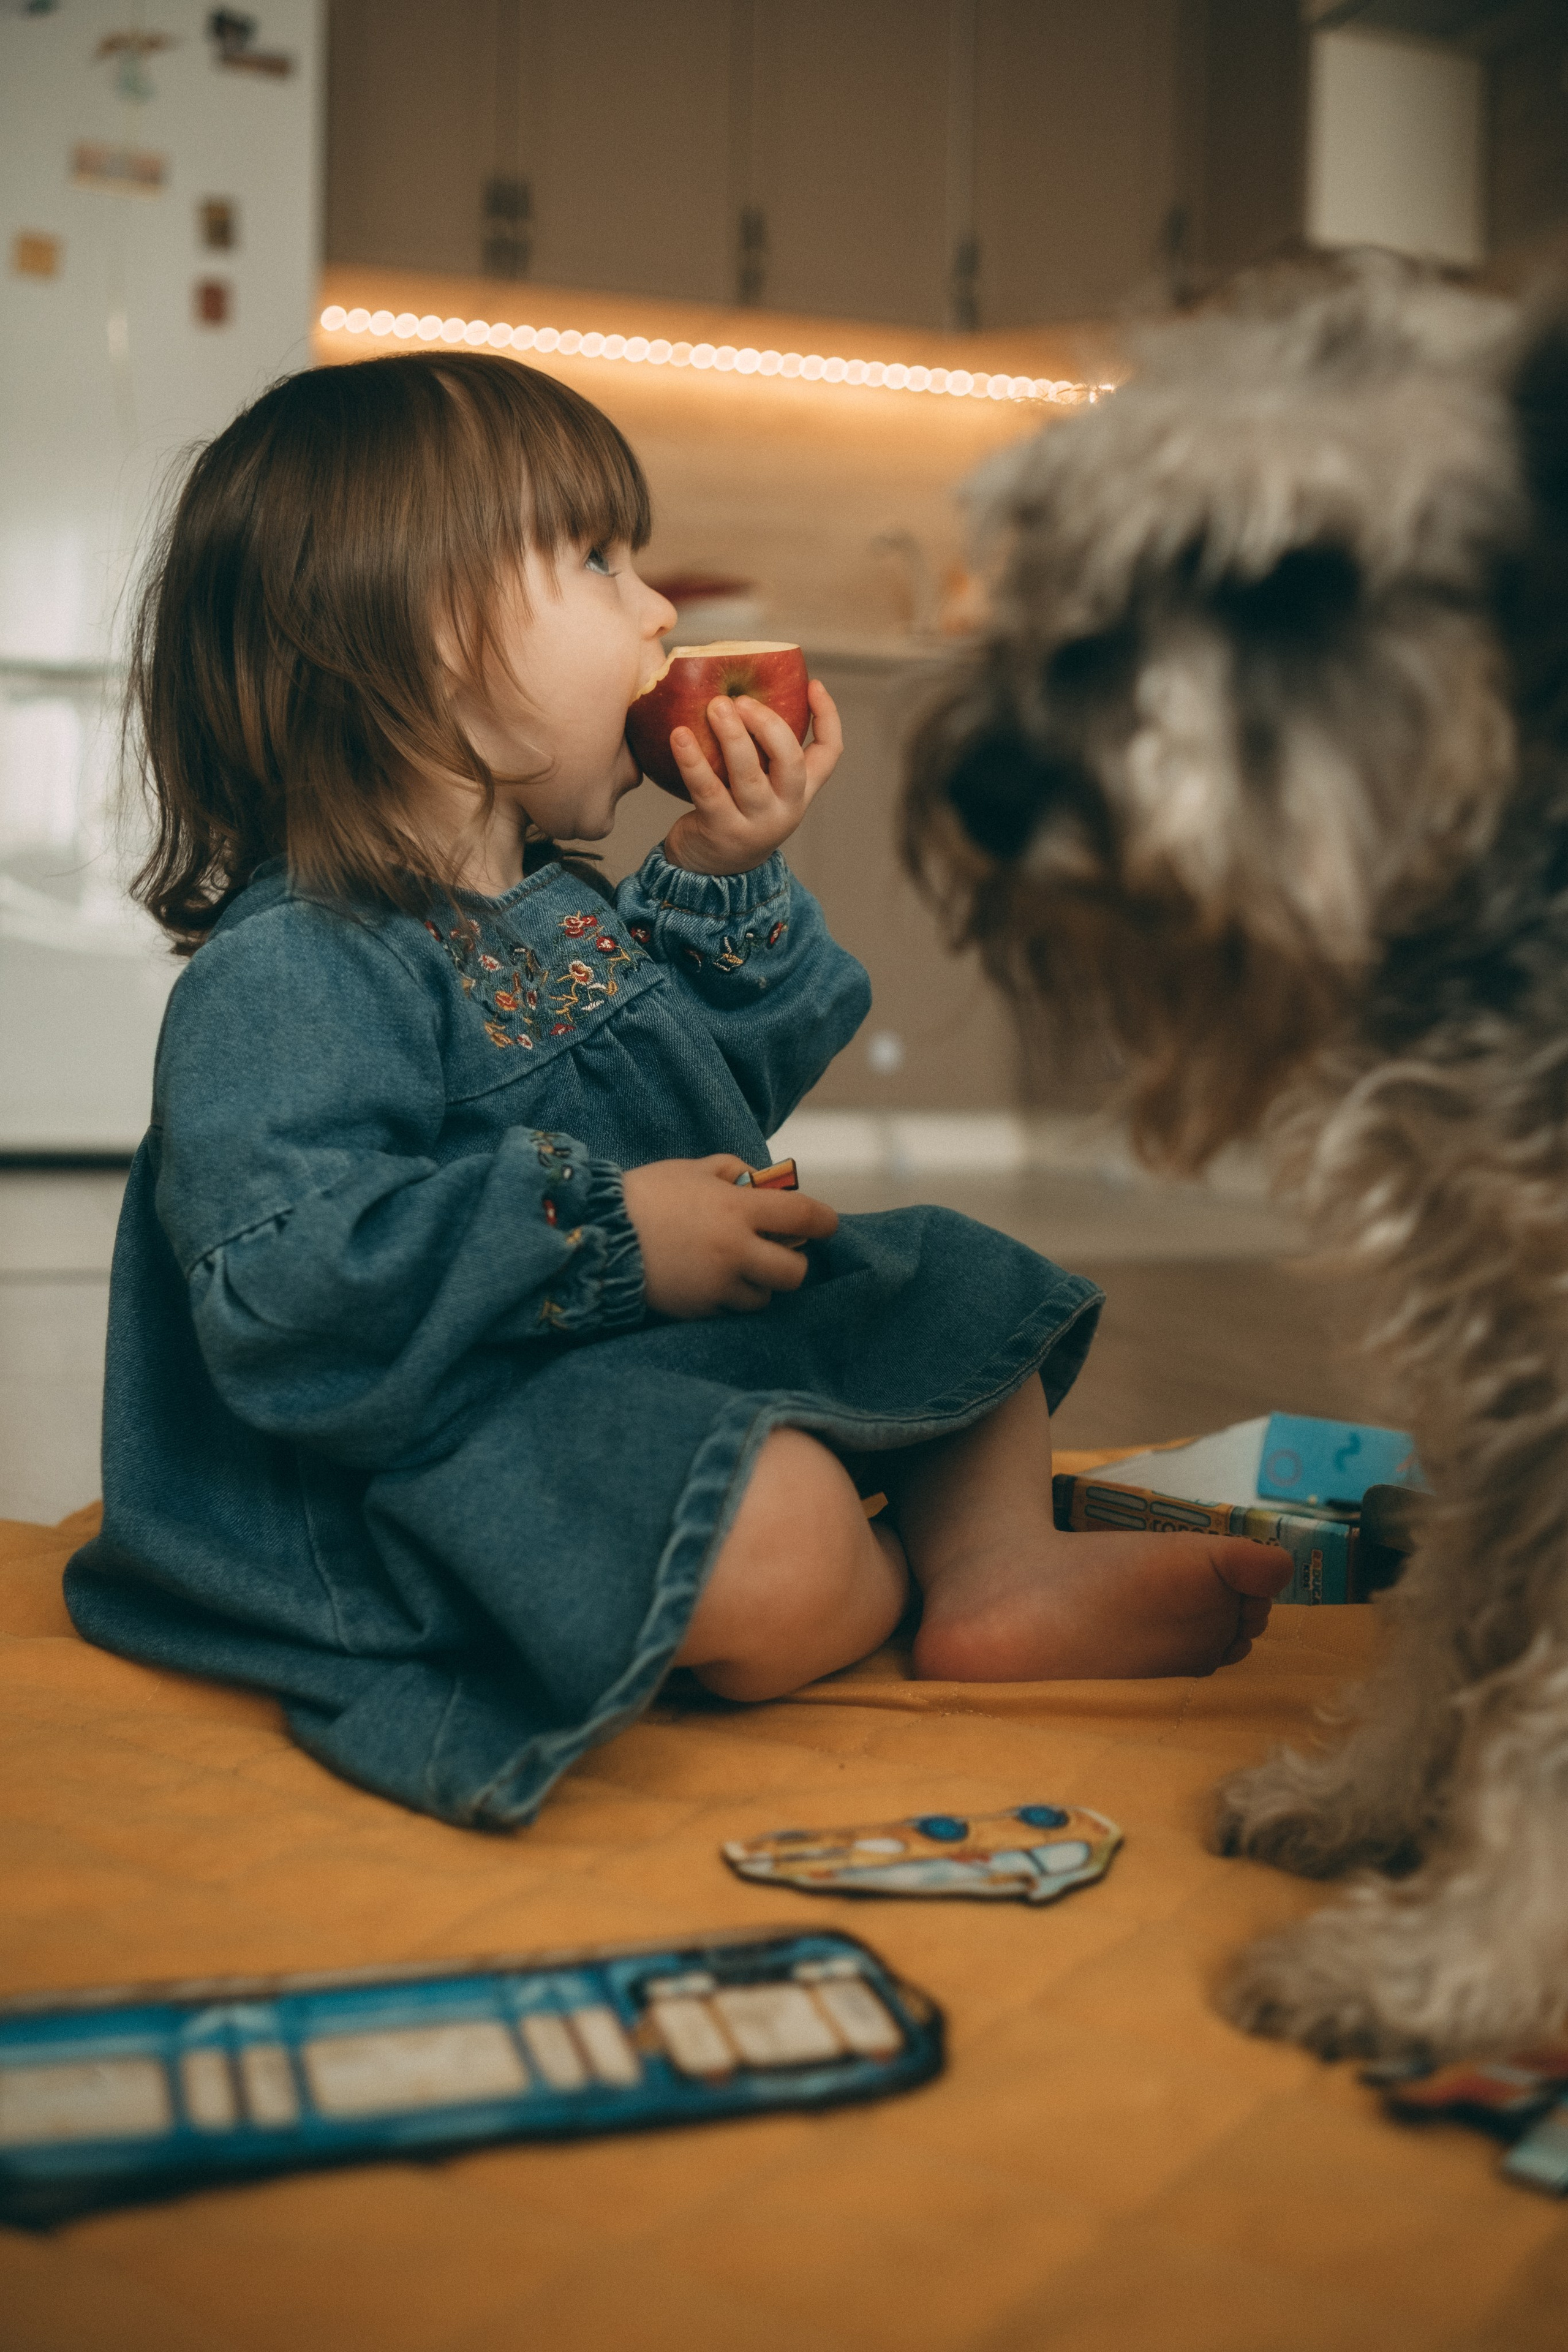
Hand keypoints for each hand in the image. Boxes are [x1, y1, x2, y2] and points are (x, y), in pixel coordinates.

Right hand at [621, 1155, 838, 1315]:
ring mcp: (717, 1285)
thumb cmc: (646, 1195)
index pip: (802, 1217)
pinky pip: (729, 1312)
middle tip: (778, 1254)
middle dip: (793, 1265)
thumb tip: (764, 1182)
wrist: (597, 1234)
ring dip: (758, 1285)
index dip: (824, 1222)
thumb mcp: (691, 1169)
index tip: (827, 1225)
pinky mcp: (698, 1310)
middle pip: (794, 1273)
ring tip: (735, 1270)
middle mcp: (735, 1250)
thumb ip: (733, 1171)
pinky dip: (727, 1299)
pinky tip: (708, 1283)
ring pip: (763, 1298)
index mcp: (736, 1209)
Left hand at [662, 679, 841, 875]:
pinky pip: (708, 791)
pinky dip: (692, 761)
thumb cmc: (735, 812)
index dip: (828, 716)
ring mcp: (755, 823)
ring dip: (732, 737)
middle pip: (792, 762)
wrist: (711, 873)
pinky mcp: (721, 831)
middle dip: (769, 725)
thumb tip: (739, 688)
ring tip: (714, 705)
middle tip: (741, 699)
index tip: (812, 683)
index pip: (830, 753)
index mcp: (800, 791)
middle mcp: (786, 808)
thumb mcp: (761, 785)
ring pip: (750, 776)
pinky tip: (678, 735)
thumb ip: (762, 751)